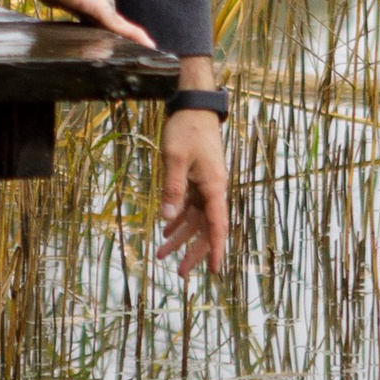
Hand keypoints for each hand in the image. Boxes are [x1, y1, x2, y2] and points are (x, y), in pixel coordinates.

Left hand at [159, 106, 229, 272]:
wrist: (195, 107)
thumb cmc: (187, 130)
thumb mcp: (176, 158)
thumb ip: (173, 188)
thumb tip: (168, 218)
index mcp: (214, 187)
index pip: (217, 225)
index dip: (214, 249)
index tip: (213, 270)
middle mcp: (213, 190)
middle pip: (206, 228)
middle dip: (193, 251)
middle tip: (179, 272)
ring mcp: (205, 185)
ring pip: (195, 219)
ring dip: (180, 236)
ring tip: (162, 253)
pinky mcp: (197, 179)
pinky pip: (189, 206)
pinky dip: (178, 218)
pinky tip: (165, 228)